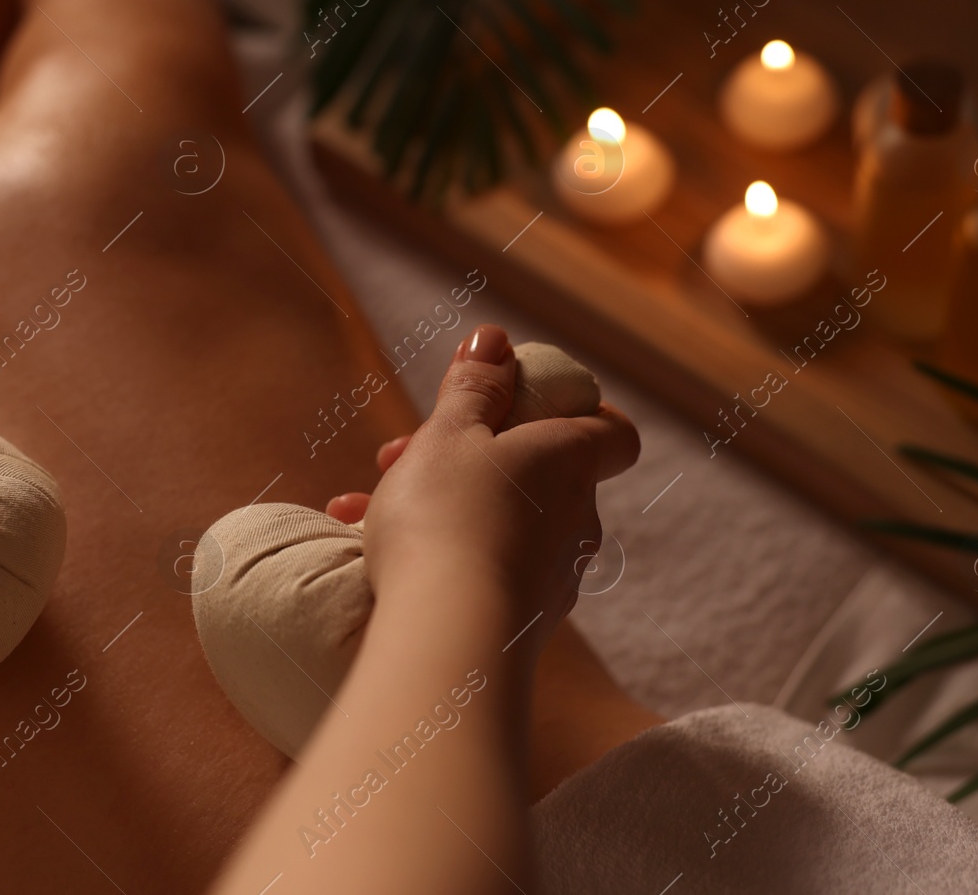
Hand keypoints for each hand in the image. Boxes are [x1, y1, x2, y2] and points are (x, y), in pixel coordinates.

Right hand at [358, 326, 638, 654]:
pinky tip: (369, 551)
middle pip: (539, 471)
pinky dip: (438, 552)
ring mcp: (555, 575)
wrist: (446, 638)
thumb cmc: (447, 517)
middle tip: (404, 454)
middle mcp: (578, 519)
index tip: (519, 405)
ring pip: (500, 519)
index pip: (612, 430)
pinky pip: (482, 567)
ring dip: (440, 503)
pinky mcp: (525, 622)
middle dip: (470, 454)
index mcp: (569, 461)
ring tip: (364, 505)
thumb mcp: (448, 434)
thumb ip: (474, 385)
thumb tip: (497, 338)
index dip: (576, 411)